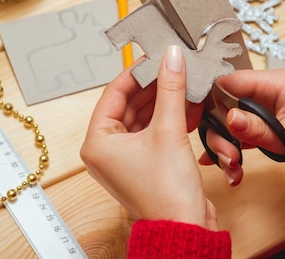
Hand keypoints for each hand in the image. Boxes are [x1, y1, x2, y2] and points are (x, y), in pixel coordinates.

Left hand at [80, 46, 216, 229]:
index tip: (153, 55)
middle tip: (171, 65)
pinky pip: (153, 131)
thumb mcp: (168, 130)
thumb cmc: (167, 194)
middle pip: (130, 104)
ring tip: (182, 80)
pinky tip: (186, 103)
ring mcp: (126, 157)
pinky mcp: (144, 163)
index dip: (136, 72)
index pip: (114, 93)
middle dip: (153, 85)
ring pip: (144, 117)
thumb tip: (171, 58)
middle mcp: (107, 149)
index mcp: (98, 142)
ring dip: (164, 100)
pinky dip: (169, 117)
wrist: (186, 229)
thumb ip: (171, 89)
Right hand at [200, 69, 284, 186]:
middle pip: (225, 103)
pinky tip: (231, 169)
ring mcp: (267, 109)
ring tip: (231, 168)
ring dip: (226, 145)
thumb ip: (257, 128)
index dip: (208, 97)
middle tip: (226, 157)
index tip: (195, 120)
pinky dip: (235, 150)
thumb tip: (227, 117)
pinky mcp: (267, 126)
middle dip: (219, 132)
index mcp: (275, 84)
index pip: (229, 79)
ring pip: (230, 121)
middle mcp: (268, 92)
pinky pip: (242, 133)